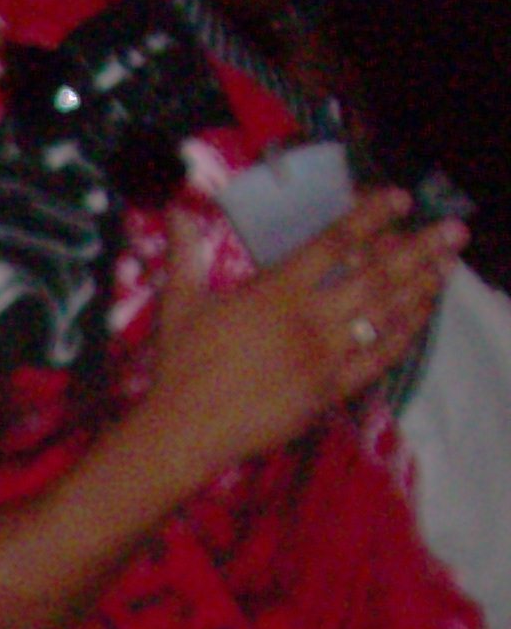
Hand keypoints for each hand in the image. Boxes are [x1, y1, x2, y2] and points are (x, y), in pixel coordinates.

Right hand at [142, 188, 463, 478]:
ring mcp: (325, 355)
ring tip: (447, 266)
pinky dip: (405, 334)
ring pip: (386, 313)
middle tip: (453, 230)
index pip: (334, 242)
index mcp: (275, 291)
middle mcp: (310, 318)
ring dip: (421, 286)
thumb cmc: (179, 365)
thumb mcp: (178, 303)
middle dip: (420, 248)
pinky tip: (420, 317)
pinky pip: (379, 357)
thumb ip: (185, 254)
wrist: (184, 429)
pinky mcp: (330, 389)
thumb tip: (174, 210)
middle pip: (377, 274)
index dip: (370, 216)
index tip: (400, 198)